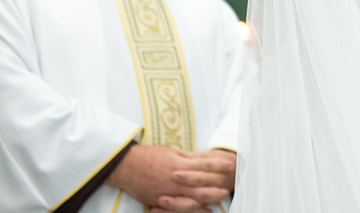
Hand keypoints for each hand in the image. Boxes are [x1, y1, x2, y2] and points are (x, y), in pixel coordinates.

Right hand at [107, 145, 233, 210]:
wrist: (125, 166)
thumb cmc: (147, 156)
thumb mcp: (168, 152)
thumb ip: (183, 157)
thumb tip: (196, 158)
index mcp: (179, 162)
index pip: (204, 163)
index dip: (219, 164)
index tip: (231, 164)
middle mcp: (176, 177)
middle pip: (203, 181)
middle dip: (219, 181)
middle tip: (233, 181)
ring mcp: (170, 190)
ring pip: (194, 196)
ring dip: (210, 196)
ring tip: (223, 196)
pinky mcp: (162, 200)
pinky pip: (181, 207)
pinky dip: (194, 210)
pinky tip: (205, 211)